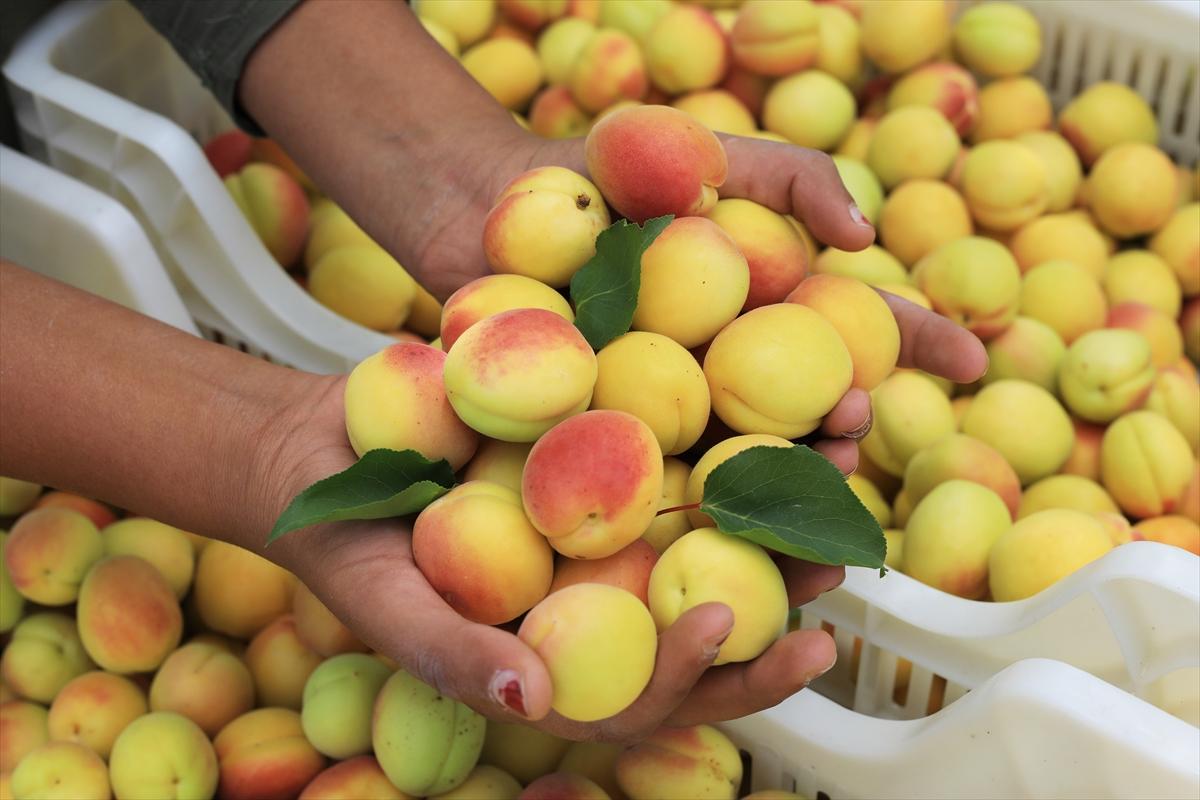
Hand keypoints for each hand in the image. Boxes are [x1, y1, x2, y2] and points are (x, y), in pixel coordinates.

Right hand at [272, 375, 845, 742]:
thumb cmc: (345, 544)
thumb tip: (531, 704)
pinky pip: (680, 439)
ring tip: (843, 448)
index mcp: (567, 655)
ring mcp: (614, 523)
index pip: (651, 691)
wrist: (324, 447)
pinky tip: (779, 379)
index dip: (699, 673)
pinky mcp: (612, 450)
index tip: (719, 618)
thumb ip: (454, 657)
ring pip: (715, 521)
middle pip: (707, 607)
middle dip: (780, 591)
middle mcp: (606, 594)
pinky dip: (734, 414)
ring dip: (786, 489)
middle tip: (837, 561)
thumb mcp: (386, 603)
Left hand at [395, 130, 986, 474]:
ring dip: (781, 489)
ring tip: (796, 484)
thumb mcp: (709, 154)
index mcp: (772, 312)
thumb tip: (864, 237)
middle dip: (842, 428)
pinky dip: (691, 516)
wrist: (490, 208)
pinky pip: (660, 489)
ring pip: (747, 467)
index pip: (862, 330)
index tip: (974, 357)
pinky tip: (711, 530)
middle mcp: (735, 375)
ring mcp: (677, 416)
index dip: (922, 344)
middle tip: (848, 425)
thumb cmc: (608, 176)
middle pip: (808, 414)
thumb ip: (793, 178)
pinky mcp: (612, 446)